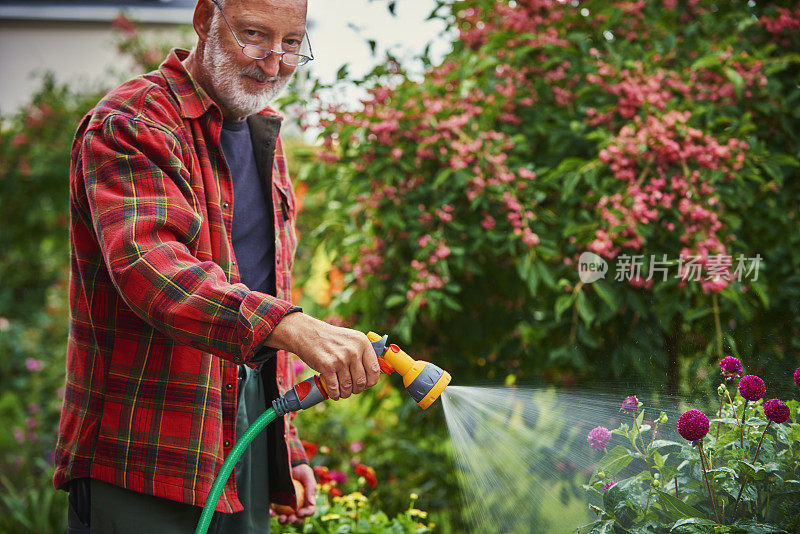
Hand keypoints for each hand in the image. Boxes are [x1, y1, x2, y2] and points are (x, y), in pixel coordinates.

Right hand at [265, 313, 380, 399]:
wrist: (306, 333)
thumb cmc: (330, 338)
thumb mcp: (351, 339)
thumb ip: (362, 353)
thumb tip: (373, 373)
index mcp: (362, 343)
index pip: (374, 370)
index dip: (371, 381)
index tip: (366, 385)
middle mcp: (353, 351)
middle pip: (361, 381)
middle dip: (357, 389)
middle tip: (351, 389)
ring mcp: (340, 359)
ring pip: (348, 387)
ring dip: (345, 393)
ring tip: (342, 392)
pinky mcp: (327, 366)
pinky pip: (335, 388)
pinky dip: (335, 394)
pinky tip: (334, 394)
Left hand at [272, 464, 315, 524]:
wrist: (288, 464)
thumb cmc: (300, 470)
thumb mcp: (308, 476)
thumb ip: (311, 488)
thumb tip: (312, 503)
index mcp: (307, 501)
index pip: (309, 510)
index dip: (306, 514)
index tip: (299, 512)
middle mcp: (297, 505)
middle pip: (297, 518)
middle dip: (295, 521)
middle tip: (291, 518)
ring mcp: (286, 505)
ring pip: (285, 518)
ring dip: (284, 521)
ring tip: (281, 518)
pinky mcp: (275, 503)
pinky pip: (273, 511)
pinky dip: (272, 513)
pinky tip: (272, 513)